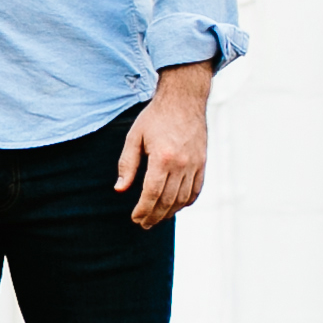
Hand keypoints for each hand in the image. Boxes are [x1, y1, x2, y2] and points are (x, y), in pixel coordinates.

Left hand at [116, 62, 213, 227]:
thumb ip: (127, 164)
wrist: (184, 99)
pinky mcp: (202, 162)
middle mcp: (181, 164)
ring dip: (169, 212)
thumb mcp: (134, 137)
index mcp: (162, 158)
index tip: (135, 218)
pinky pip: (196, 189)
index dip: (143, 209)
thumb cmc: (156, 116)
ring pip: (183, 198)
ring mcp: (195, 164)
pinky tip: (176, 206)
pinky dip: (186, 202)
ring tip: (157, 218)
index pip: (152, 193)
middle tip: (144, 224)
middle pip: (167, 200)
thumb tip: (120, 189)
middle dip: (154, 216)